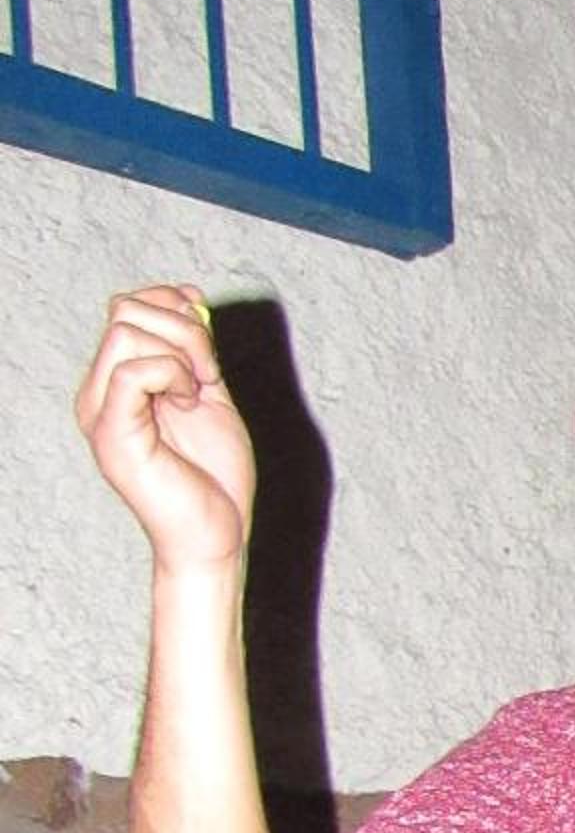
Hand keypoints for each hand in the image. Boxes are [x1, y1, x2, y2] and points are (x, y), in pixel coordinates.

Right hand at [75, 284, 255, 573]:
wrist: (216, 536)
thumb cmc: (214, 477)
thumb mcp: (209, 395)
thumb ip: (195, 349)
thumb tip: (188, 295)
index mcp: (117, 383)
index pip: (129, 306)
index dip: (176, 308)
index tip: (209, 351)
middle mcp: (99, 393)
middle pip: (125, 308)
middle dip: (181, 327)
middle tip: (207, 375)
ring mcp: (100, 412)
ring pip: (126, 328)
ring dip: (181, 350)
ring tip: (199, 392)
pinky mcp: (112, 432)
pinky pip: (132, 367)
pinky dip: (172, 372)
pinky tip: (190, 402)